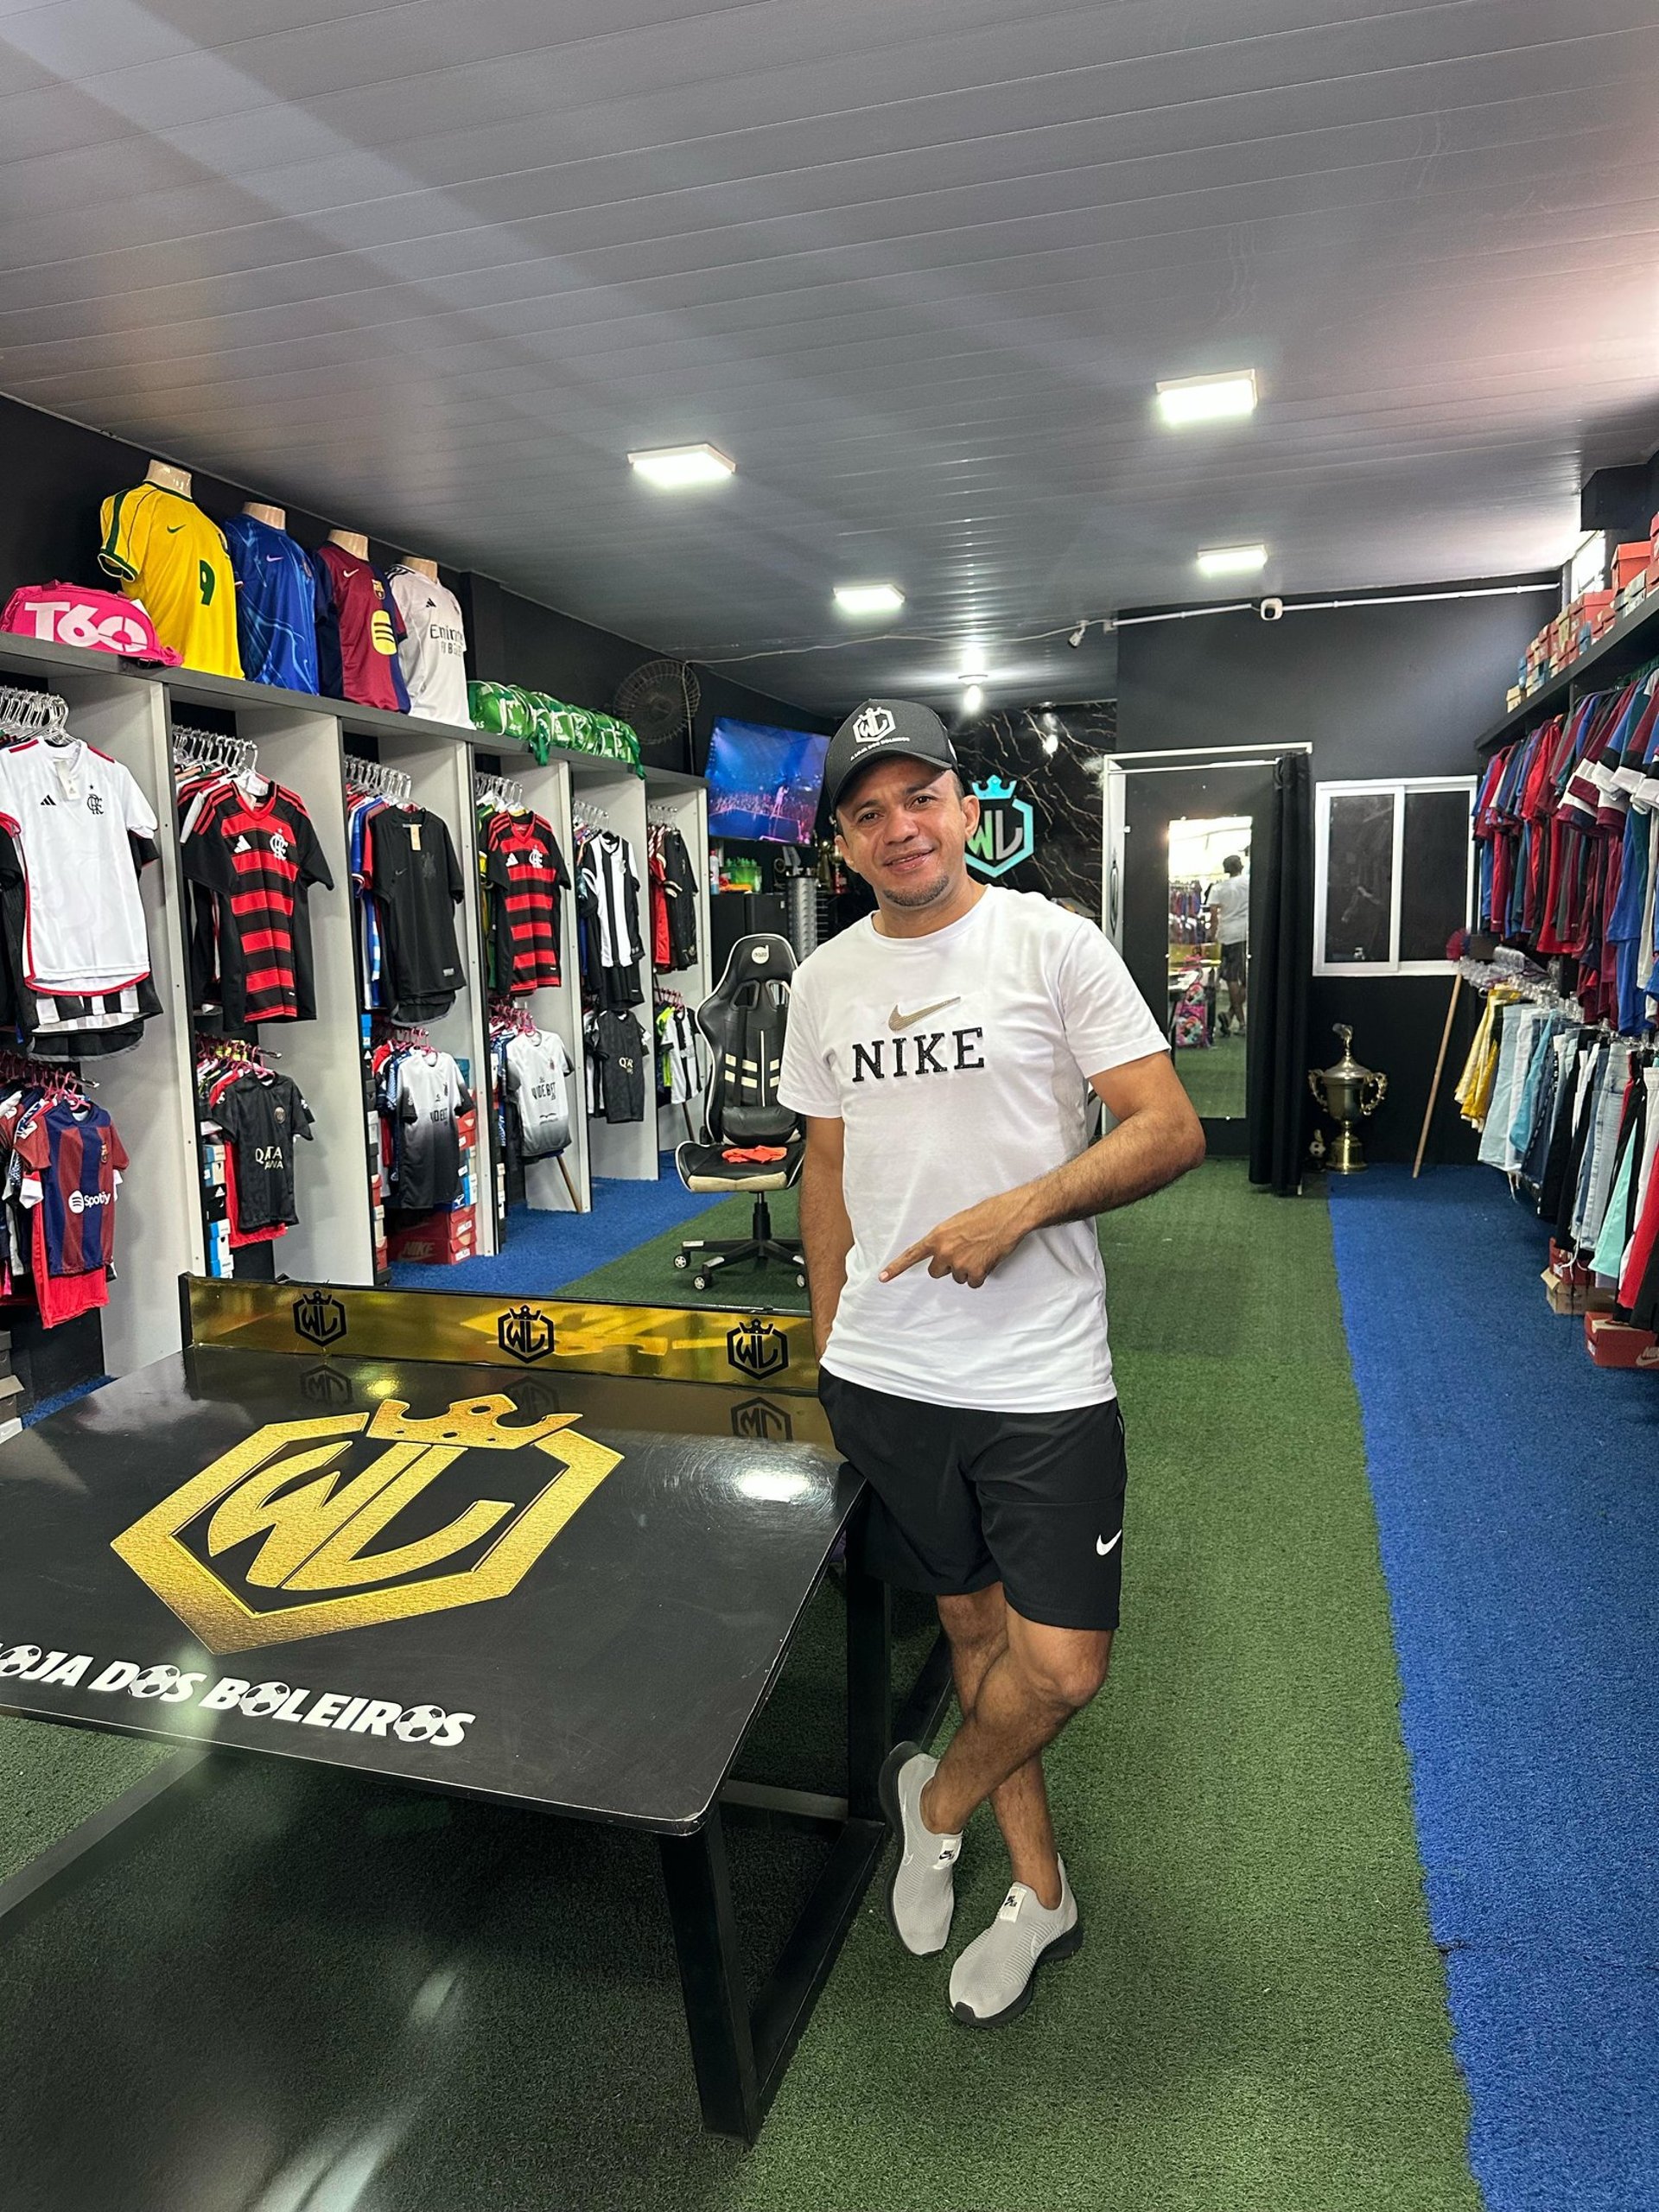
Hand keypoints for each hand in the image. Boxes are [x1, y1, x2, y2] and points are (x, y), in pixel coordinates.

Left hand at [880, 1189, 1034, 1287]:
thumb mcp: (956, 1222)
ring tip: (979, 1251)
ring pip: (957, 1278)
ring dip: (967, 1269)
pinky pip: (974, 1283)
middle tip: (963, 1253)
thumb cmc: (985, 1214)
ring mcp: (959, 1263)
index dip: (896, 1268)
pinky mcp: (976, 1272)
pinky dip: (981, 1275)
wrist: (1007, 1216)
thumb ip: (945, 1239)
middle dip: (947, 1267)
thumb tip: (944, 1252)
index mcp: (937, 1237)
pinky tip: (987, 1260)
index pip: (911, 1255)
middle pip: (936, 1272)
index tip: (882, 1278)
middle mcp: (944, 1252)